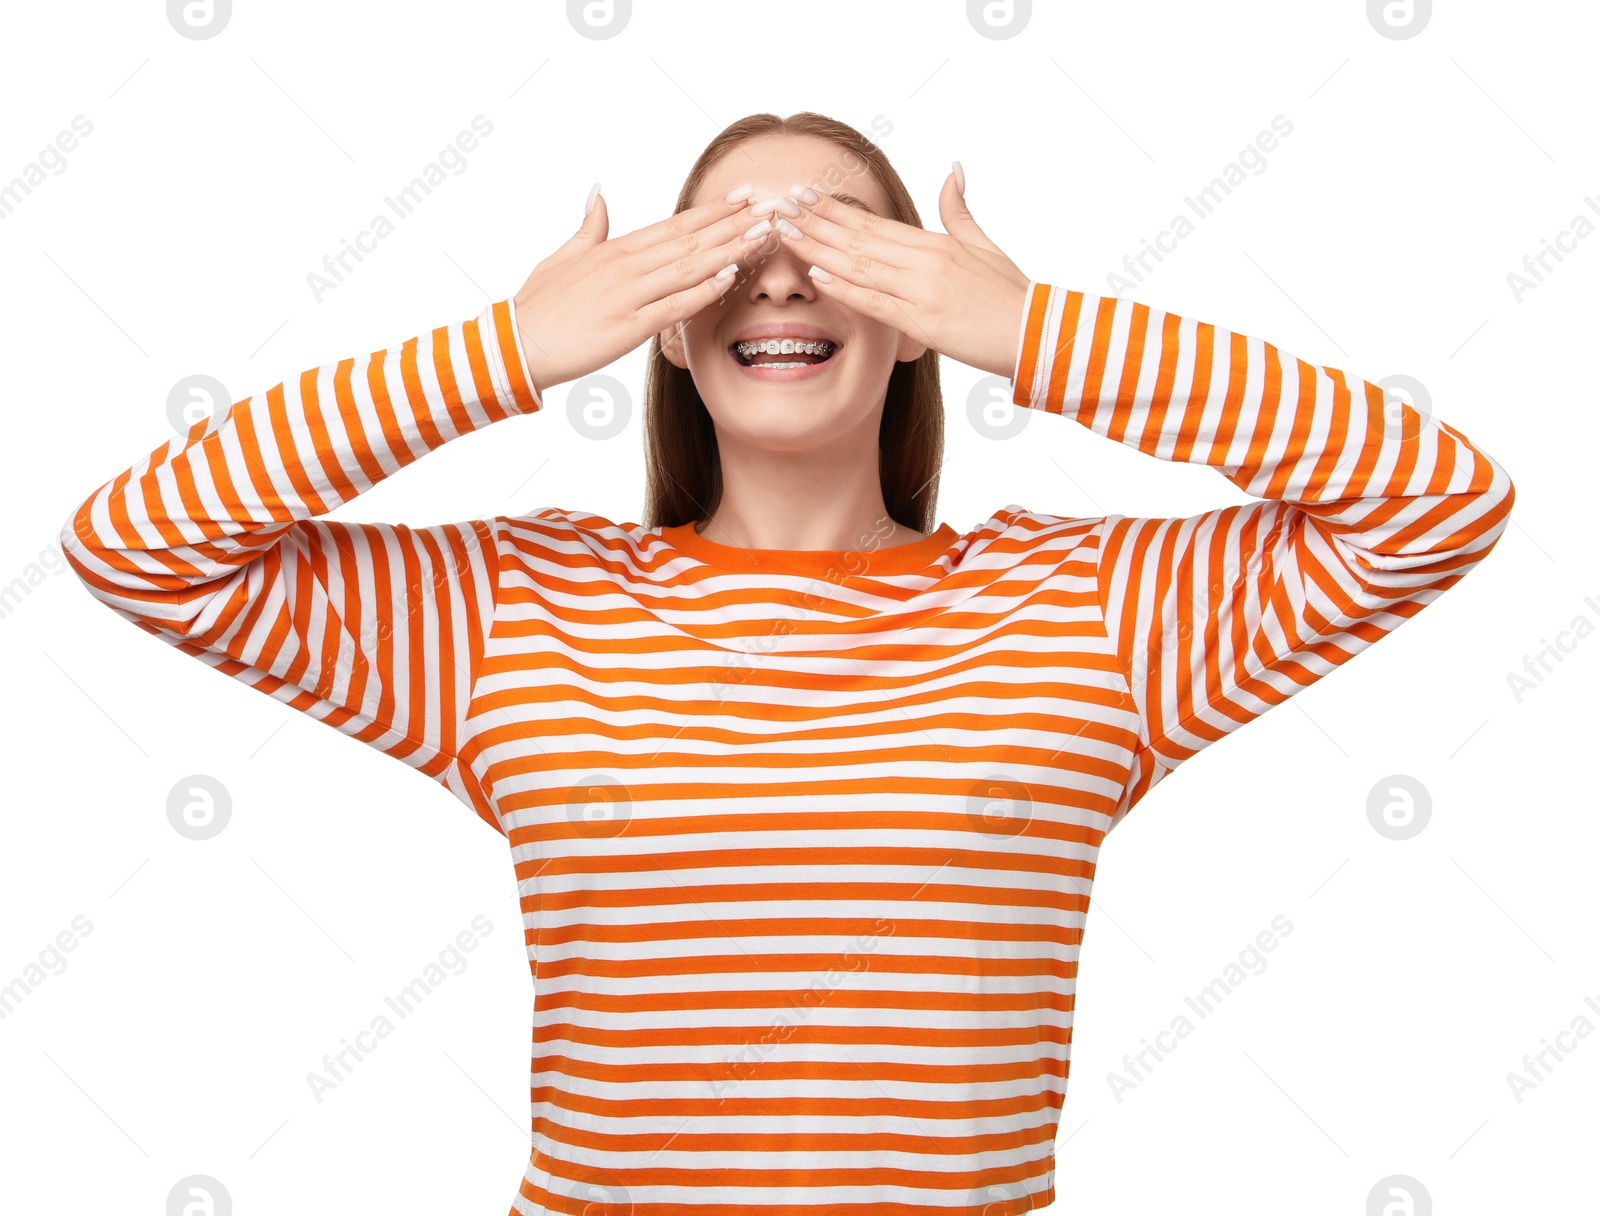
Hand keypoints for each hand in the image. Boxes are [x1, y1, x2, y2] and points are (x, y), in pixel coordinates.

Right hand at [512, 185, 766, 393]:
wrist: (515, 344)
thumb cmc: (538, 304)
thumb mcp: (562, 256)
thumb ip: (589, 226)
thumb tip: (598, 193)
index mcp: (615, 249)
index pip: (674, 224)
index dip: (713, 210)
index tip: (745, 195)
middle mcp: (626, 266)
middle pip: (690, 239)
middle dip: (735, 223)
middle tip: (772, 206)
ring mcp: (628, 295)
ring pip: (688, 266)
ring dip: (730, 249)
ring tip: (763, 234)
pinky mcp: (628, 327)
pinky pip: (674, 305)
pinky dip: (704, 289)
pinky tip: (731, 275)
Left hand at [783, 168, 1032, 379]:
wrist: (1036, 333)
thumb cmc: (1010, 294)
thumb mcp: (984, 245)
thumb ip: (960, 210)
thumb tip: (953, 170)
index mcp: (935, 243)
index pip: (874, 222)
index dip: (836, 208)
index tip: (805, 196)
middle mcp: (925, 261)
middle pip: (859, 237)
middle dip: (815, 222)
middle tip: (779, 206)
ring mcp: (922, 291)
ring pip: (860, 265)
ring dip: (819, 248)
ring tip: (786, 234)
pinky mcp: (923, 323)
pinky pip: (877, 303)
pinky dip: (846, 288)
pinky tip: (819, 275)